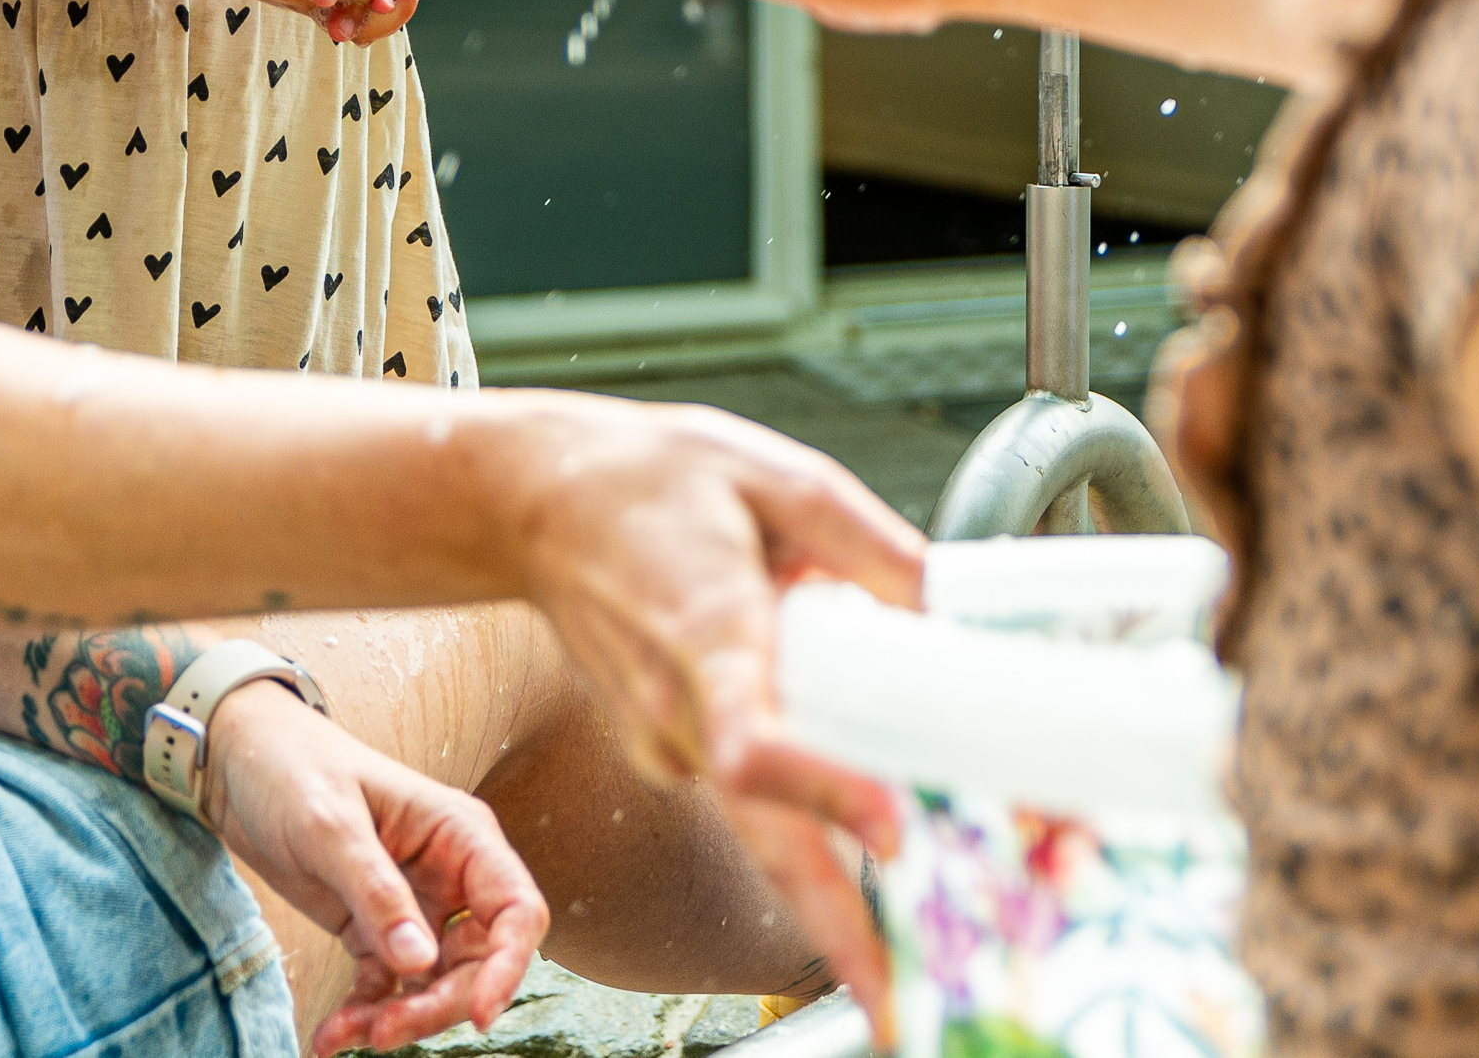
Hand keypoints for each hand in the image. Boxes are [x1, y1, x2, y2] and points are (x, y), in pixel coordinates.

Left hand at [203, 682, 546, 1054]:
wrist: (238, 759)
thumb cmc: (291, 768)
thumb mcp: (331, 826)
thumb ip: (377, 893)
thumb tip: (421, 964)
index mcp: (460, 835)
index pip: (515, 910)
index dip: (509, 967)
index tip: (479, 1016)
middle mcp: (448, 874)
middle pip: (478, 961)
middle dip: (439, 1005)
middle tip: (385, 1033)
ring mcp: (413, 905)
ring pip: (432, 983)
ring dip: (399, 1018)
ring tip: (344, 1035)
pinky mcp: (373, 929)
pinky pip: (385, 986)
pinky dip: (363, 1015)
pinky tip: (330, 1037)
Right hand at [499, 396, 926, 1032]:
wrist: (532, 501)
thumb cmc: (648, 481)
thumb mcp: (771, 474)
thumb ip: (865, 541)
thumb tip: (945, 602)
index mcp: (709, 633)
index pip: (757, 739)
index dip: (824, 791)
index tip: (893, 831)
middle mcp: (682, 707)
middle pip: (764, 834)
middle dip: (831, 930)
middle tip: (895, 1006)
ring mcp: (667, 738)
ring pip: (763, 826)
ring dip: (832, 891)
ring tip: (899, 962)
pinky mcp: (668, 748)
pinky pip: (748, 795)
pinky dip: (804, 818)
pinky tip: (857, 814)